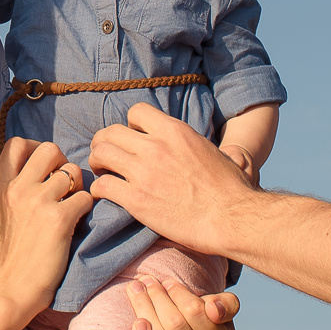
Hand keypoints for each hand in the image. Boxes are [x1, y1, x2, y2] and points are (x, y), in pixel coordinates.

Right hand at [0, 137, 92, 322]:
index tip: (44, 167)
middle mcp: (17, 188)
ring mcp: (38, 202)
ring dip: (77, 187)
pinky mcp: (59, 220)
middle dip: (62, 162)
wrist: (6, 292)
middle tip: (63, 185)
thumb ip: (9, 193)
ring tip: (71, 207)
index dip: (36, 149)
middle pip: (50, 149)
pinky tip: (76, 224)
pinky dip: (85, 209)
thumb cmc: (3, 260)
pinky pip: (85, 197)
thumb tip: (30, 177)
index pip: (17, 144)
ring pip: (73, 171)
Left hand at [89, 105, 257, 256]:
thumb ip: (192, 144)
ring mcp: (144, 173)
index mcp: (175, 131)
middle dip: (104, 143)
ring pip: (100, 154)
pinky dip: (99, 189)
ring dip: (97, 163)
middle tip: (107, 157)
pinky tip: (106, 195)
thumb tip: (194, 146)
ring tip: (104, 172)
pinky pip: (102, 185)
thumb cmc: (231, 189)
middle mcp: (156, 147)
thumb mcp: (213, 152)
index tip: (133, 139)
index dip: (130, 125)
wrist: (233, 217)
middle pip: (110, 132)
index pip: (136, 112)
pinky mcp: (137, 200)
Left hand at [128, 275, 239, 329]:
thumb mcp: (221, 310)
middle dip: (158, 299)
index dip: (179, 294)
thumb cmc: (201, 322)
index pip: (198, 314)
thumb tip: (213, 310)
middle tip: (145, 281)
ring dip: (145, 311)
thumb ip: (226, 304)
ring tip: (135, 290)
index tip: (167, 282)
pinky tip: (137, 322)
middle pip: (176, 326)